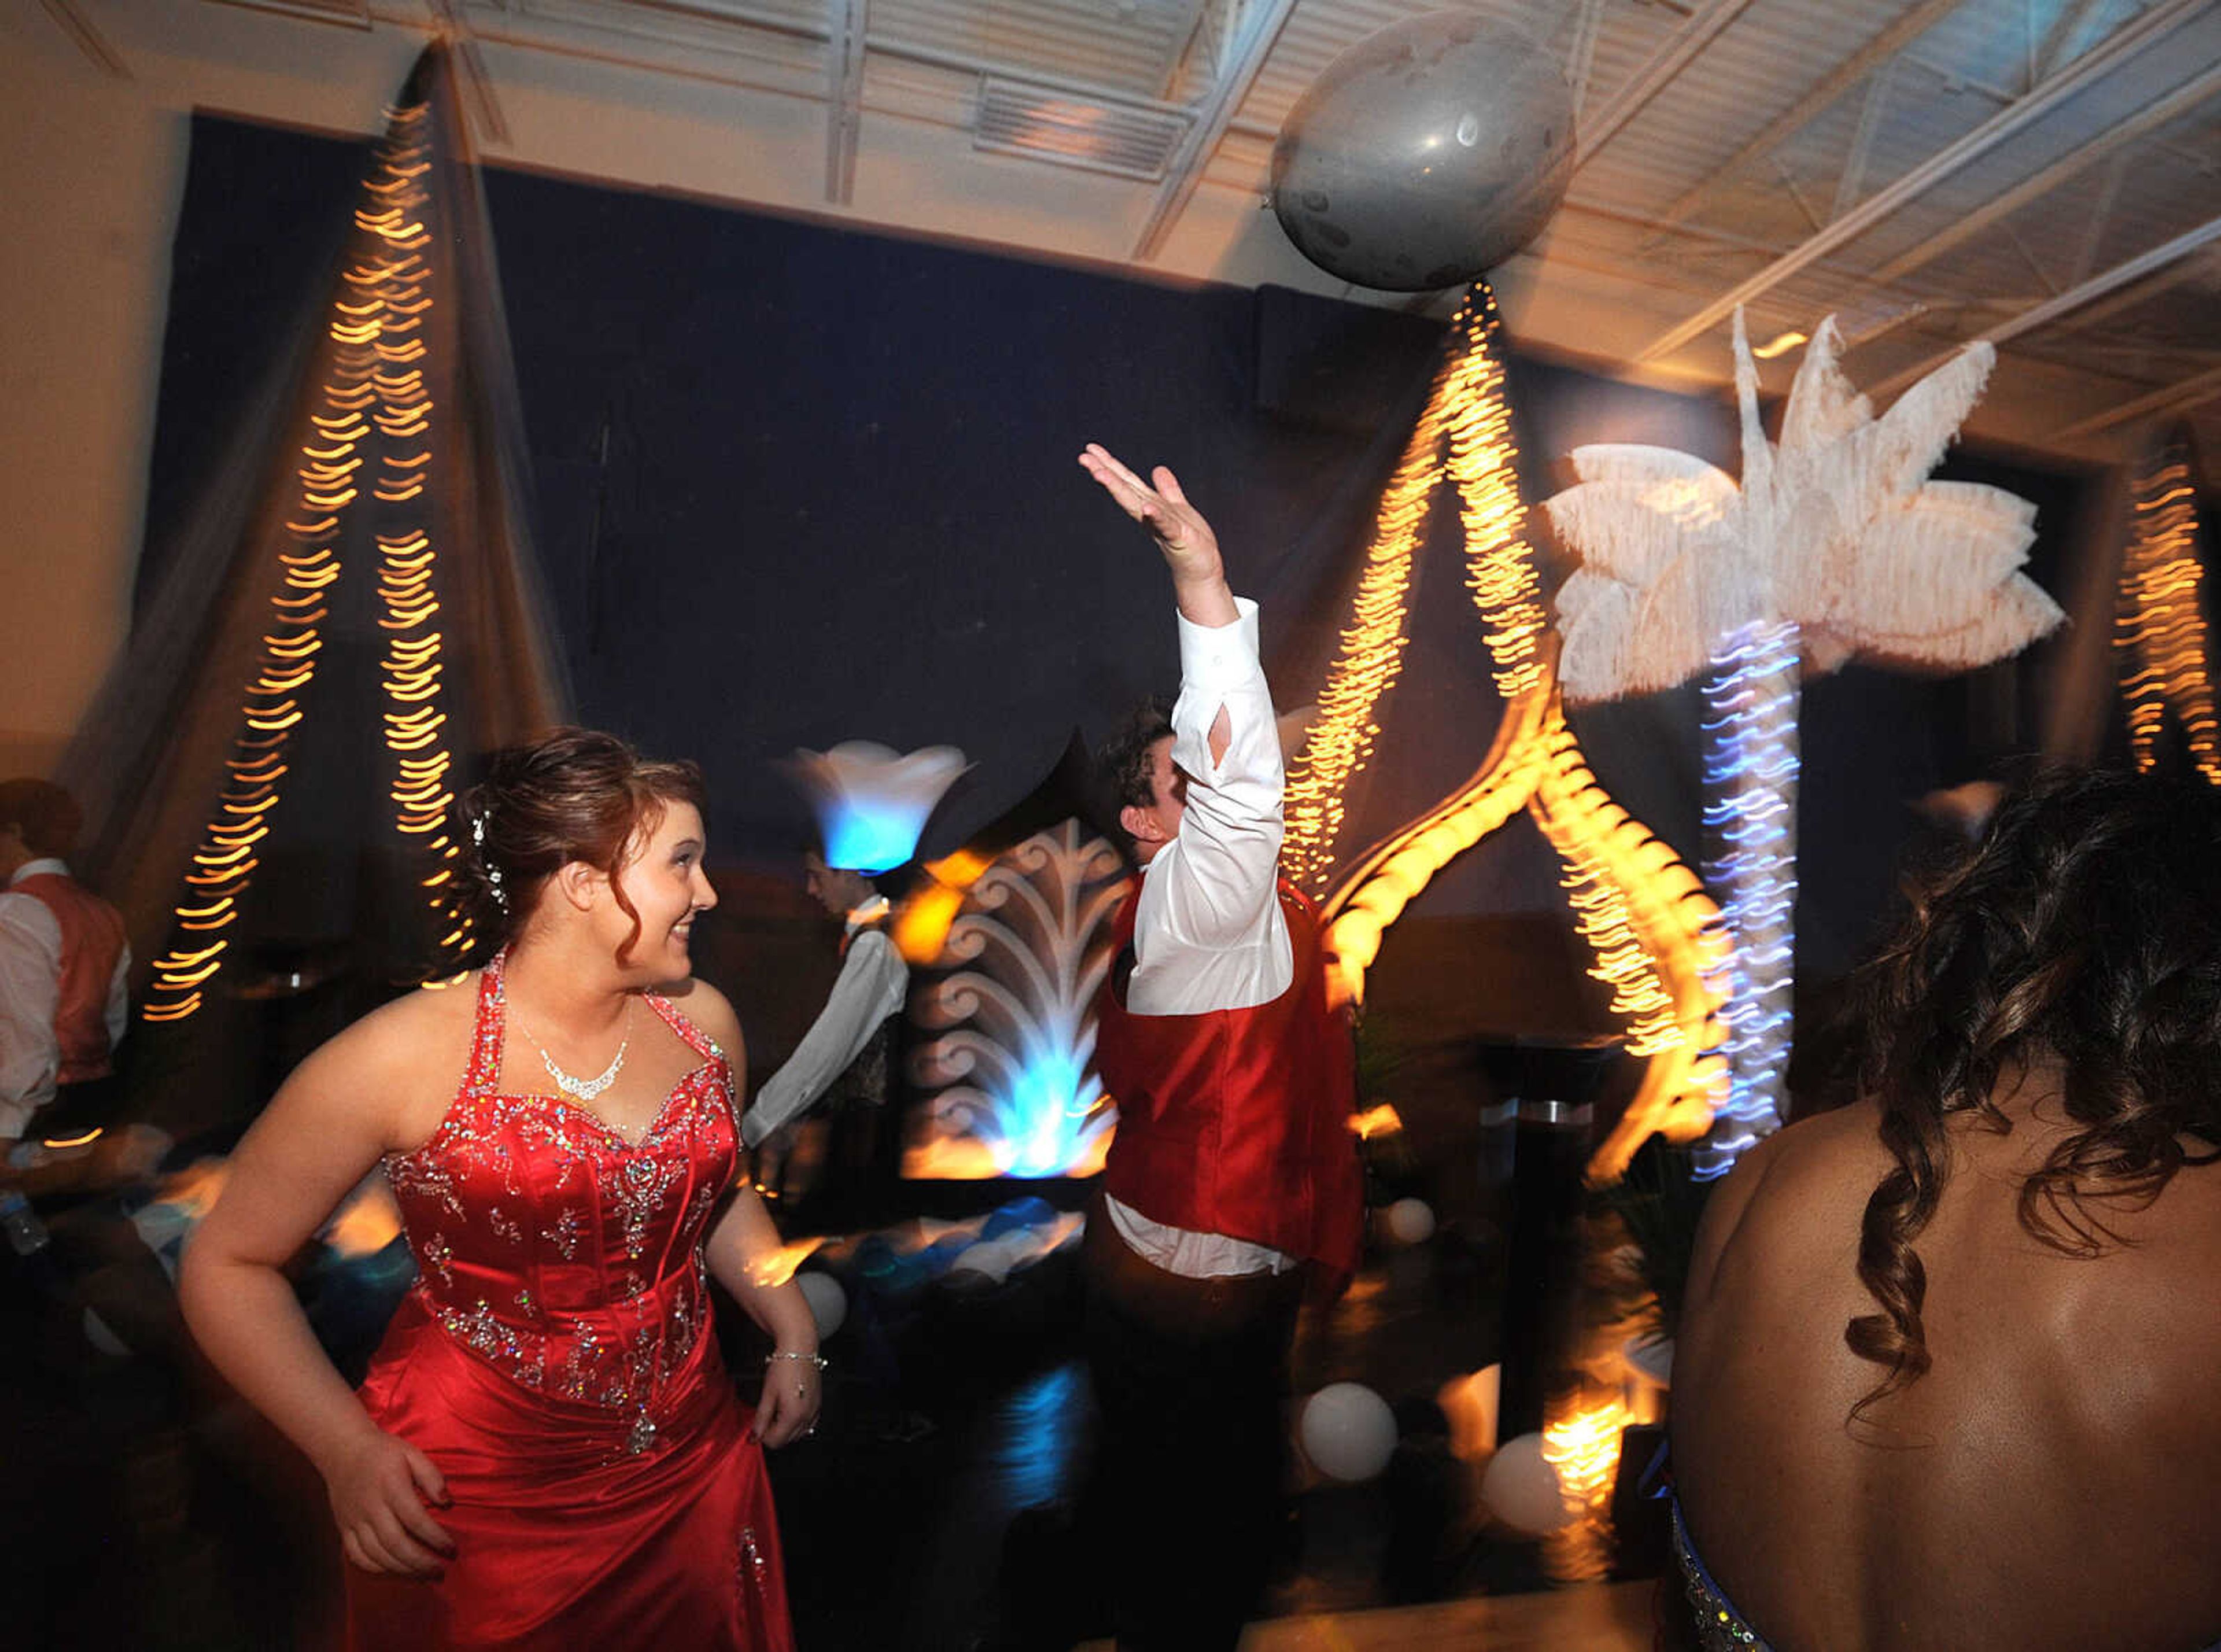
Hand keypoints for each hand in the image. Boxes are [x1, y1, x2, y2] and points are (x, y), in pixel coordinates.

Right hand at [324, 1428, 453, 1578]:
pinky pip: (357, 1557)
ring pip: (376, 1555)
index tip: (452, 1550)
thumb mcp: (412, 1453)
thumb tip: (447, 1503)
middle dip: (421, 1563)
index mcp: (390, 1486)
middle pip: (395, 1544)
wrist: (342, 1450)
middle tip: (441, 1572)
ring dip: (402, 1570)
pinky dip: (377, 1569)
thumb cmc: (383, 1452)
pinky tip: (396, 1571)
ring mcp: (354, 1521)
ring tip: (424, 1576)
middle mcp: (370, 1507)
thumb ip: (432, 1477)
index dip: (435, 1538)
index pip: (415, 1520)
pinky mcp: (343, 1529)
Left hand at [756, 1348, 823, 1447]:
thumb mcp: (767, 1394)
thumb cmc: (783, 1367)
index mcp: (793, 1415)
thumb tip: (753, 1437)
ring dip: (786, 1429)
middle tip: (766, 1415)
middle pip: (787, 1440)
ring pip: (798, 1434)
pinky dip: (797, 1423)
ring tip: (777, 1410)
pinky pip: (808, 1425)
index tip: (758, 1423)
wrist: (800, 1349)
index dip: (763, 1435)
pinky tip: (789, 1410)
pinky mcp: (818, 1405)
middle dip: (774, 1433)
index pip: (775, 1441)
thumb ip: (761, 1419)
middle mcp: (807, 1416)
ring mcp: (815, 1411)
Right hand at [1078, 445, 1223, 589]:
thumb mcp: (1178, 509)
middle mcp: (1151, 515)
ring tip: (1101, 473)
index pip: (1127, 481)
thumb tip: (1158, 469)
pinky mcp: (1178, 538)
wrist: (1202, 570)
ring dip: (1118, 489)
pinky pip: (1165, 525)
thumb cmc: (1191, 543)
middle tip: (1083, 458)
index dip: (1110, 464)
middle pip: (1124, 490)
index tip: (1091, 449)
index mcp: (1150, 505)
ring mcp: (1162, 526)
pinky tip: (1146, 508)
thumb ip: (1168, 490)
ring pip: (1137, 504)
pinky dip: (1155, 517)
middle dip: (1104, 473)